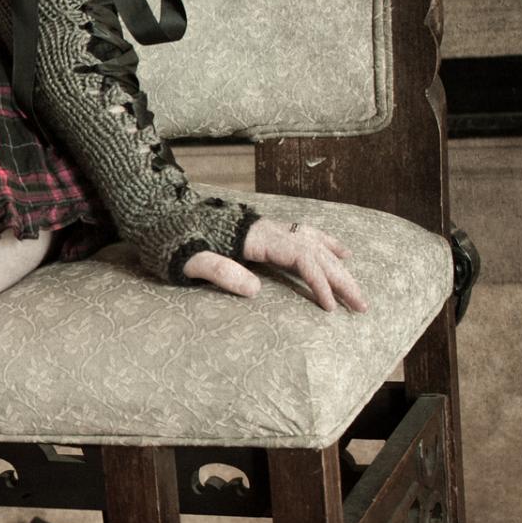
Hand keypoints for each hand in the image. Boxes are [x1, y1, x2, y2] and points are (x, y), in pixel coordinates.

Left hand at [182, 217, 368, 311]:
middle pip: (315, 251)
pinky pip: (304, 234)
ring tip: (357, 290)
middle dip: (341, 279)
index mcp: (254, 238)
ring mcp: (267, 228)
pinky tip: (341, 252)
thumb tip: (256, 290)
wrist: (159, 215)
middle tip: (362, 306)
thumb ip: (220, 272)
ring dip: (338, 267)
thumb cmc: (171, 241)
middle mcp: (267, 229)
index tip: (330, 307)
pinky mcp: (263, 231)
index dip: (319, 282)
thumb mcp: (189, 261)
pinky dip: (327, 244)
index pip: (300, 258)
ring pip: (314, 243)